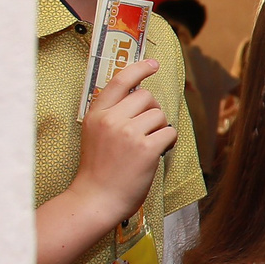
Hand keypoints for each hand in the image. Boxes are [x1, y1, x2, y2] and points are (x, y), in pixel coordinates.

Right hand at [76, 58, 174, 214]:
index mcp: (96, 114)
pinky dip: (169, 142)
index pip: (119, 81)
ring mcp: (128, 134)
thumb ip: (112, 114)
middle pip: (147, 97)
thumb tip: (142, 96)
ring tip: (147, 146)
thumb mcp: (95, 133)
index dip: (138, 69)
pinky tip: (157, 153)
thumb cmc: (99, 169)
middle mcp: (111, 120)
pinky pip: (170, 133)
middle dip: (152, 112)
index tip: (152, 64)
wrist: (96, 199)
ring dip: (160, 129)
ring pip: (160, 115)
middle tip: (146, 131)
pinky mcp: (146, 149)